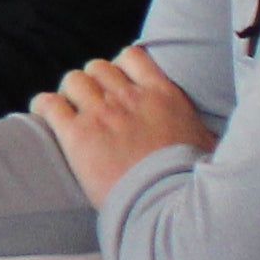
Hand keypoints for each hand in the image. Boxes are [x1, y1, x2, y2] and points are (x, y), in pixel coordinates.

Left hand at [32, 50, 215, 199]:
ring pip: (73, 80)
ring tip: (70, 113)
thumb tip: (215, 141)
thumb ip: (205, 133)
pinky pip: (49, 104)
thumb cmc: (190, 180)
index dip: (119, 68)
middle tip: (93, 107)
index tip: (117, 85)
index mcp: (162, 94)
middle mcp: (129, 97)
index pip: (132, 56)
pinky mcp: (78, 135)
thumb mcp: (208, 146)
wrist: (166, 203)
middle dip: (93, 84)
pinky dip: (44, 106)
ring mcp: (102, 113)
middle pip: (97, 68)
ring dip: (70, 94)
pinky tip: (45, 115)